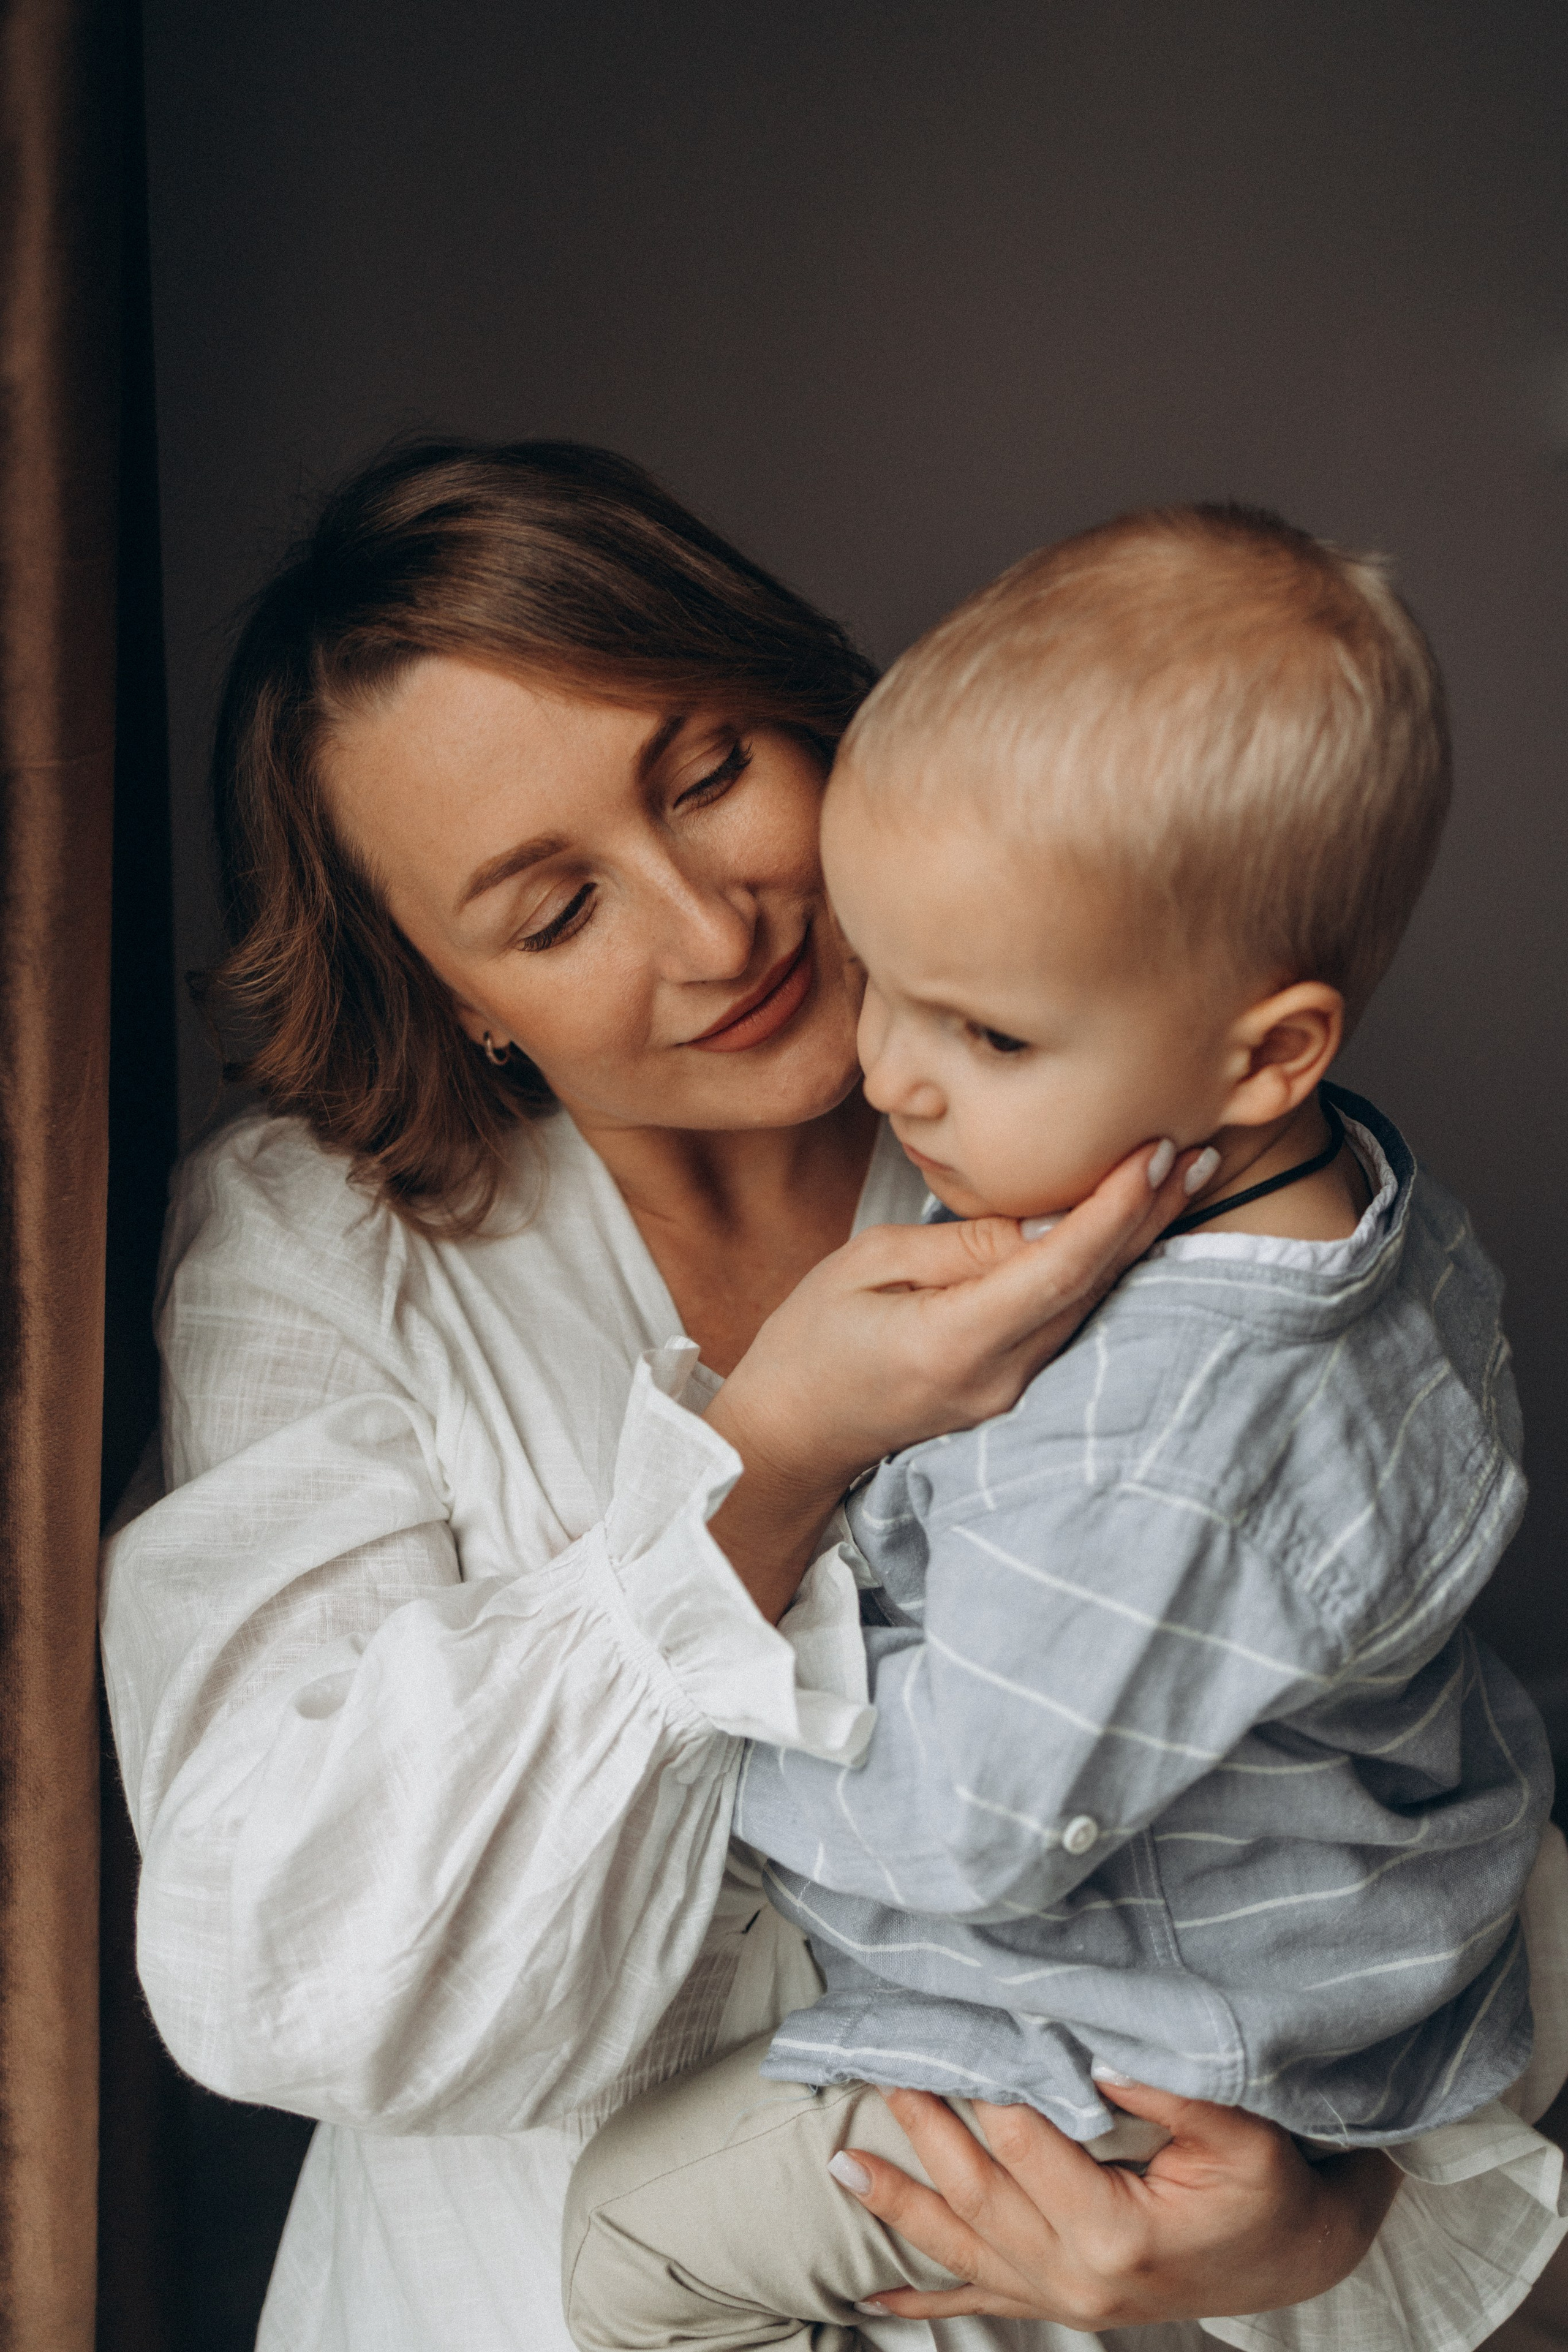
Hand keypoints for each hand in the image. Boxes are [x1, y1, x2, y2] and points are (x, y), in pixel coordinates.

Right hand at [706, 1138, 1199, 1619]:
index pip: (1057, 1268)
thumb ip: (961, 1244)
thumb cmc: (812, 1341)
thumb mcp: (869, 1263)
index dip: (1113, 1209)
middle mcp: (996, 1377)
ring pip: (1088, 1306)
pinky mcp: (1012, 1392)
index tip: (1152, 1153)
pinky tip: (1127, 1231)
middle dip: (1145, 1215)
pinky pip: (1068, 1322)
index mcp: (953, 1342)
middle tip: (1193, 1151)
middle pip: (1090, 1287)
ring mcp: (1010, 1394)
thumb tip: (1044, 1218)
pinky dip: (1100, 1270)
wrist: (792, 1432)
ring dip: (1134, 1241)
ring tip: (1178, 1178)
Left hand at [837, 2077, 1397, 2329]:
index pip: (1026, 2143)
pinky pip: (977, 2300)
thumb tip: (1098, 2055)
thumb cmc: (1268, 2189)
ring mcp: (1061, 2299)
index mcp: (1115, 2233)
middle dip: (924, 2130)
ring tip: (841, 2165)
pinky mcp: (1056, 2304)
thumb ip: (1170, 2094)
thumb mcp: (1240, 2133)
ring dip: (899, 2203)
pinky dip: (921, 2295)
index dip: (987, 2085)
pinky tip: (873, 2293)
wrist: (1293, 2259)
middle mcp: (1076, 2278)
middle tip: (884, 2069)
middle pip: (977, 2192)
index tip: (953, 2031)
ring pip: (961, 2247)